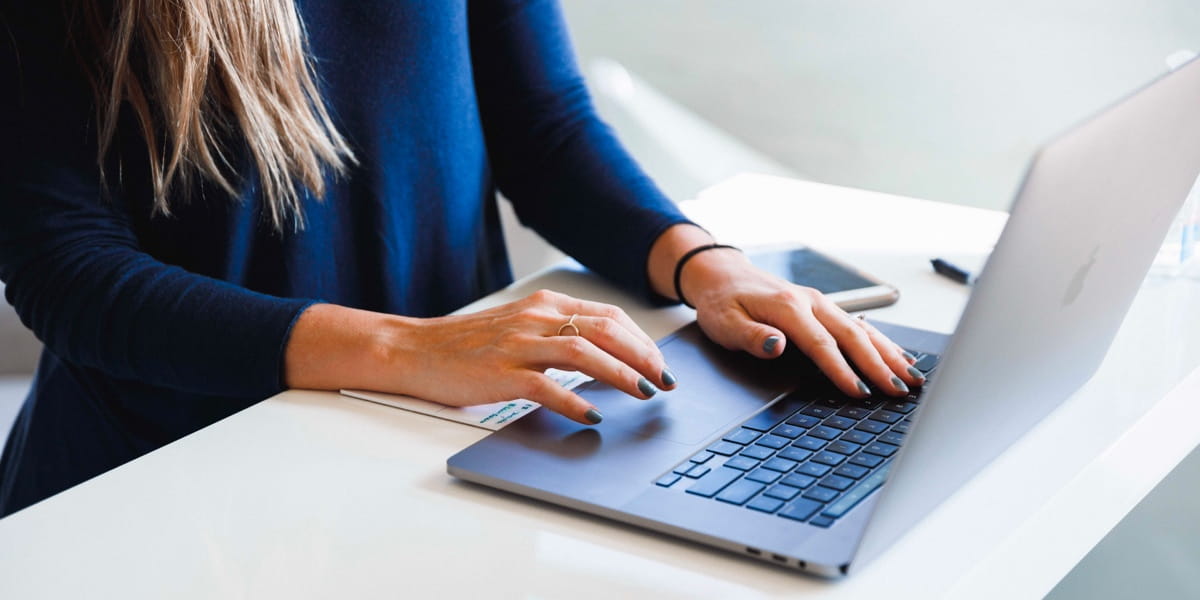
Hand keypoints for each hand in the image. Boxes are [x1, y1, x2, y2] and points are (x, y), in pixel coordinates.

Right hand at [284, 291, 676, 424]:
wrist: (414, 349)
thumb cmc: (467, 345)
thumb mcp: (519, 327)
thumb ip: (557, 334)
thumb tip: (605, 356)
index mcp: (544, 305)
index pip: (607, 315)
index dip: (641, 339)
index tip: (660, 362)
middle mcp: (535, 318)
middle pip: (604, 329)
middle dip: (643, 356)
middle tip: (664, 380)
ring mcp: (518, 345)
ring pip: (584, 352)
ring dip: (621, 374)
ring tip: (643, 393)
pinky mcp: (500, 373)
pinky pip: (546, 386)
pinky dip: (574, 401)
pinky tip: (593, 415)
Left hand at [648, 225, 923, 397]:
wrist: (722, 274)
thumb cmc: (722, 302)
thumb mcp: (725, 323)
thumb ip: (752, 336)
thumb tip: (777, 345)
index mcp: (788, 307)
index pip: (822, 344)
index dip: (842, 370)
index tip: (860, 392)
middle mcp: (811, 302)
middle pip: (853, 336)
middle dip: (879, 365)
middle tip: (900, 391)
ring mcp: (821, 303)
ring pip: (863, 329)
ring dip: (889, 354)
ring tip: (912, 377)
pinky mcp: (824, 307)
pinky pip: (859, 325)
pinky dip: (882, 342)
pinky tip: (898, 357)